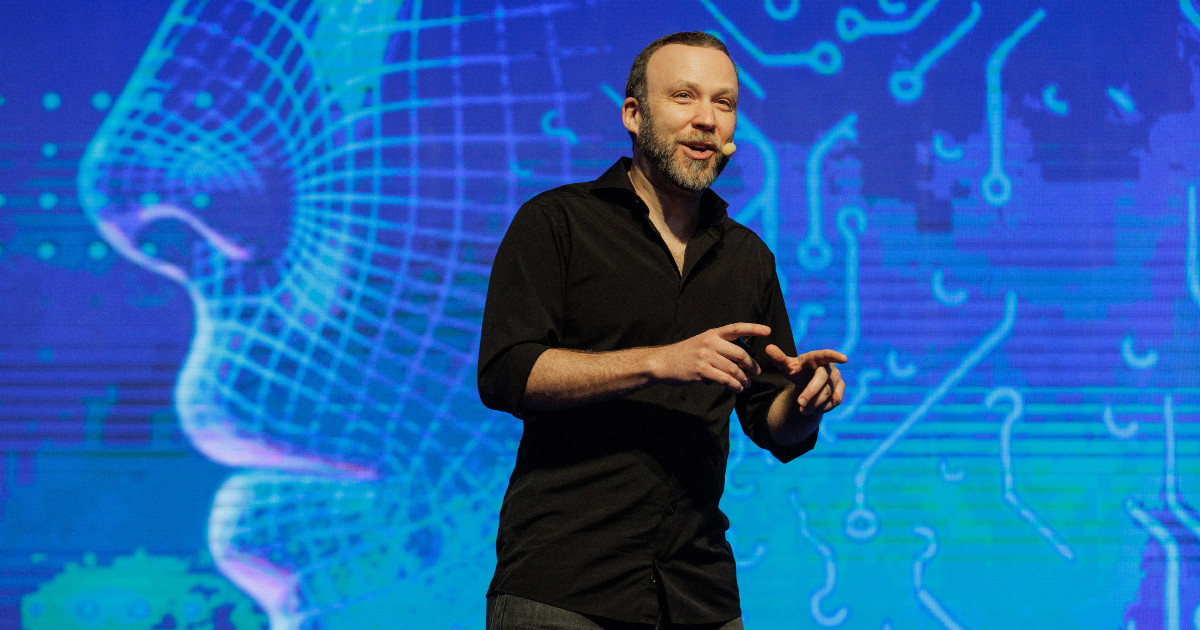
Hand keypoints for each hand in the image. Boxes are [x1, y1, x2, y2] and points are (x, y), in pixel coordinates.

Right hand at [649, 323, 770, 392]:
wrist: (661, 362)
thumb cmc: (683, 354)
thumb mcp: (701, 343)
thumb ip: (719, 346)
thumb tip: (740, 357)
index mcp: (712, 334)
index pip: (737, 328)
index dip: (754, 328)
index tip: (768, 331)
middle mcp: (710, 343)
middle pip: (740, 353)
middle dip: (751, 365)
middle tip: (756, 372)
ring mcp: (705, 356)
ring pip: (734, 369)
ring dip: (743, 379)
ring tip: (746, 384)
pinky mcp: (701, 370)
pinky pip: (724, 379)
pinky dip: (734, 386)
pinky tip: (736, 389)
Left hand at [764, 346, 847, 414]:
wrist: (807, 381)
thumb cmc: (797, 371)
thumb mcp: (787, 366)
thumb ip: (778, 358)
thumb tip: (768, 347)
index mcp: (815, 358)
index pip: (825, 355)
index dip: (834, 356)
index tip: (844, 359)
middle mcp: (829, 366)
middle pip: (822, 379)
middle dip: (811, 392)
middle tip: (800, 403)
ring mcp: (837, 377)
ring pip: (828, 392)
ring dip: (815, 403)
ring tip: (802, 410)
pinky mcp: (841, 388)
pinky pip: (835, 400)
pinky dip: (823, 407)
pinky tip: (812, 410)